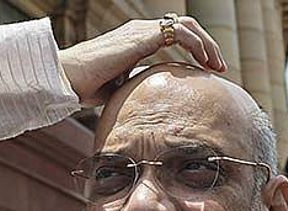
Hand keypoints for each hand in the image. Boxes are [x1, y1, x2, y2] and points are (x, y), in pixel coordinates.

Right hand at [59, 17, 226, 105]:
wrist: (69, 78)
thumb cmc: (87, 87)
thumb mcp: (120, 88)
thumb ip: (138, 89)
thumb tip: (151, 107)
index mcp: (136, 40)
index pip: (172, 35)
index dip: (194, 48)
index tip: (206, 69)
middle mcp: (140, 30)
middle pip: (184, 27)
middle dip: (206, 45)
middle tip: (218, 67)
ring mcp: (141, 30)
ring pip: (187, 26)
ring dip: (207, 45)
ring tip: (217, 66)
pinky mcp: (142, 36)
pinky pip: (179, 33)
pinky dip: (197, 45)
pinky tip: (204, 63)